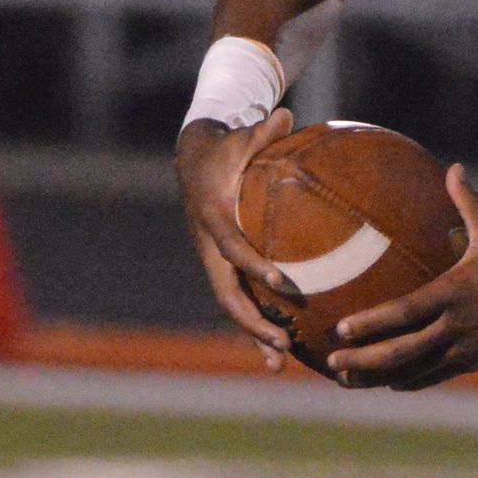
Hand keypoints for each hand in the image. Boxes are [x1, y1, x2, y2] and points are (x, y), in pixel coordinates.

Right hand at [174, 107, 300, 366]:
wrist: (192, 162)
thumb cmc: (223, 148)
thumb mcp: (238, 138)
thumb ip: (261, 131)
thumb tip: (286, 112)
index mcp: (213, 217)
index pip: (233, 246)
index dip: (254, 265)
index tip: (282, 282)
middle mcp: (209, 247)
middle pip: (227, 292)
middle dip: (252, 320)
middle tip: (282, 340)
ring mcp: (213, 262)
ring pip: (232, 305)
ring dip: (253, 336)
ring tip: (280, 365)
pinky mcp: (222, 269)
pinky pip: (239, 302)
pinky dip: (255, 328)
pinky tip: (280, 353)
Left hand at [327, 168, 477, 390]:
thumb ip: (469, 202)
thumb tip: (453, 167)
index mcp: (455, 294)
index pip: (405, 312)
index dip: (371, 323)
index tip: (341, 329)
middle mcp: (454, 327)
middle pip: (401, 351)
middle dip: (363, 360)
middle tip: (331, 364)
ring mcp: (463, 350)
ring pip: (412, 371)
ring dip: (377, 377)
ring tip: (346, 380)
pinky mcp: (473, 363)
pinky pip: (433, 377)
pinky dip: (408, 382)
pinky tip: (388, 386)